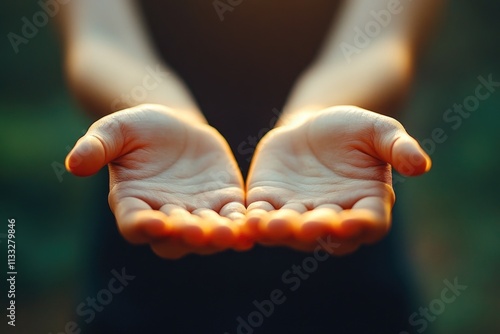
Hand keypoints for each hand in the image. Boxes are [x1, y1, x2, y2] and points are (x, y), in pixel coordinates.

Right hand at [66, 104, 249, 257]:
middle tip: (200, 232)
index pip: (134, 224)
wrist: (173, 125)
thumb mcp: (113, 130)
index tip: (153, 223)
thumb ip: (96, 146)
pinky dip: (242, 223)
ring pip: (207, 234)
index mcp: (132, 204)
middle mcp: (164, 217)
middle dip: (187, 235)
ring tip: (231, 233)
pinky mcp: (223, 202)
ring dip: (219, 236)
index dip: (142, 226)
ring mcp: (196, 213)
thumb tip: (73, 164)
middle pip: (175, 238)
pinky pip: (233, 217)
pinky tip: (254, 223)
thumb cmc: (136, 129)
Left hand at [245, 106, 430, 253]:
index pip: (369, 224)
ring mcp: (298, 215)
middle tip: (307, 227)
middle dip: (315, 230)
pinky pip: (260, 217)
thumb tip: (423, 165)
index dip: (362, 226)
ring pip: (289, 231)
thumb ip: (398, 147)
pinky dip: (252, 221)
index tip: (353, 222)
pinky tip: (244, 219)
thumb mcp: (379, 131)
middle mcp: (332, 219)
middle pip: (325, 234)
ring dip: (279, 231)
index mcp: (365, 205)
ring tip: (269, 225)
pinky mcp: (268, 203)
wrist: (312, 126)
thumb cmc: (352, 130)